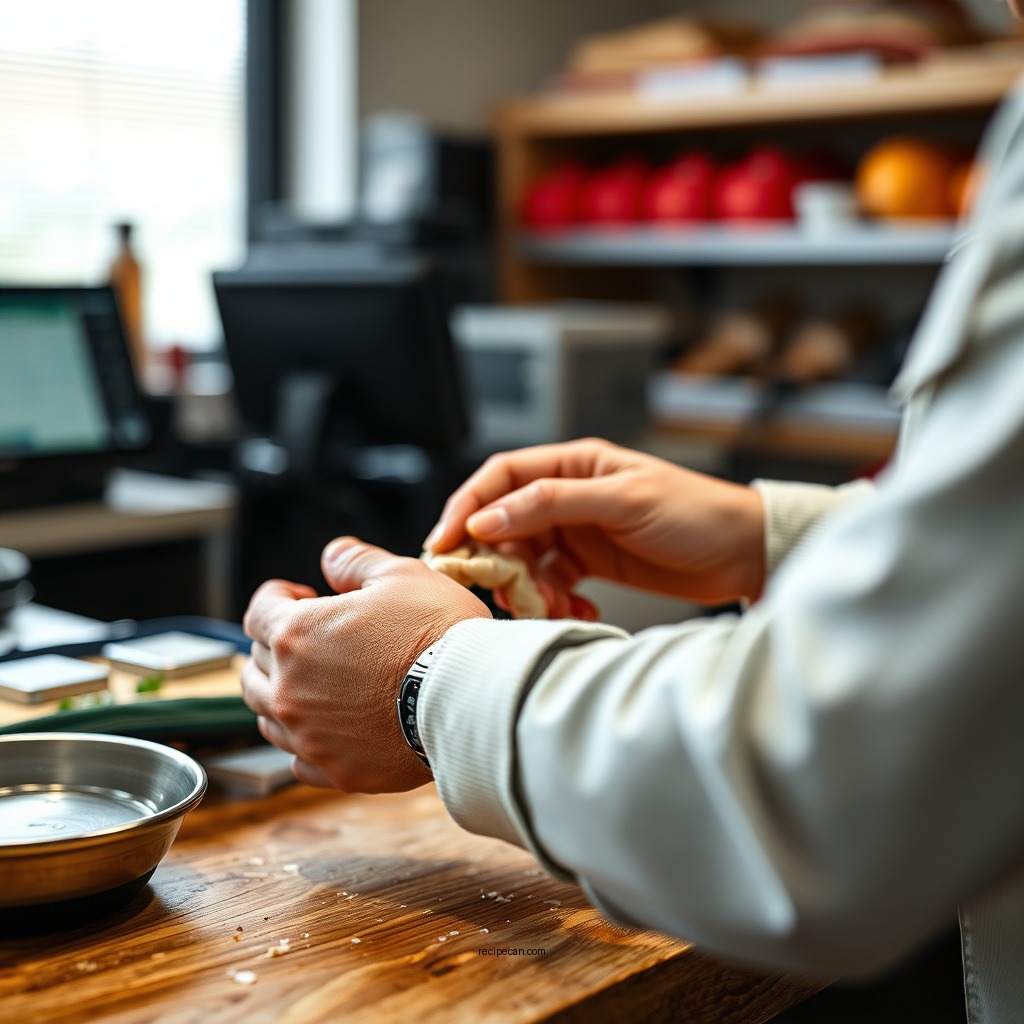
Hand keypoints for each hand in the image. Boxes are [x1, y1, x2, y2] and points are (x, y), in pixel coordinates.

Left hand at [241, 537, 490, 792]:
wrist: (472, 697)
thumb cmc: (440, 633)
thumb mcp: (401, 574)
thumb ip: (355, 561)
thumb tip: (332, 556)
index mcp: (296, 634)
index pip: (257, 611)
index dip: (277, 597)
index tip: (298, 595)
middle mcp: (289, 689)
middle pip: (255, 663)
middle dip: (278, 644)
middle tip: (315, 636)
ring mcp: (308, 736)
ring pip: (267, 714)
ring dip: (283, 692)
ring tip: (316, 680)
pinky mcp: (335, 771)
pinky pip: (298, 758)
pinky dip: (305, 739)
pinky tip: (330, 725)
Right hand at [424, 438, 765, 613]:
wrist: (744, 553)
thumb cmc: (695, 513)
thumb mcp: (622, 501)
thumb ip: (551, 504)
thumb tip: (487, 517)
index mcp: (573, 464)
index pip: (501, 478)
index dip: (466, 506)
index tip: (446, 543)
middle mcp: (569, 495)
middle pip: (506, 523)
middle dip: (498, 559)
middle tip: (502, 589)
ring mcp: (578, 531)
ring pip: (527, 559)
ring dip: (530, 587)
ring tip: (552, 605)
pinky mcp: (590, 564)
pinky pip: (552, 582)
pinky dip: (554, 599)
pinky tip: (576, 608)